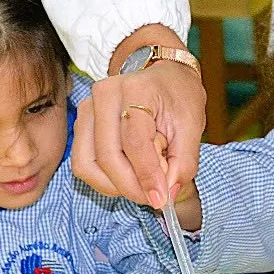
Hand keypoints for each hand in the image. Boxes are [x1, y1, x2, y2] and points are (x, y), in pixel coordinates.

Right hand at [75, 28, 206, 208]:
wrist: (161, 74)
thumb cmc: (178, 96)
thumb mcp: (193, 124)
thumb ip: (183, 160)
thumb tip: (167, 193)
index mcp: (136, 90)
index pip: (135, 141)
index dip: (147, 175)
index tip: (161, 198)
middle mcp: (103, 96)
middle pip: (108, 156)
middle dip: (131, 186)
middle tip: (154, 198)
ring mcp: (86, 109)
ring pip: (87, 164)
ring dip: (114, 186)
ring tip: (142, 187)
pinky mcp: (80, 124)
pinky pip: (83, 163)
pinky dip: (104, 179)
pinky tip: (128, 177)